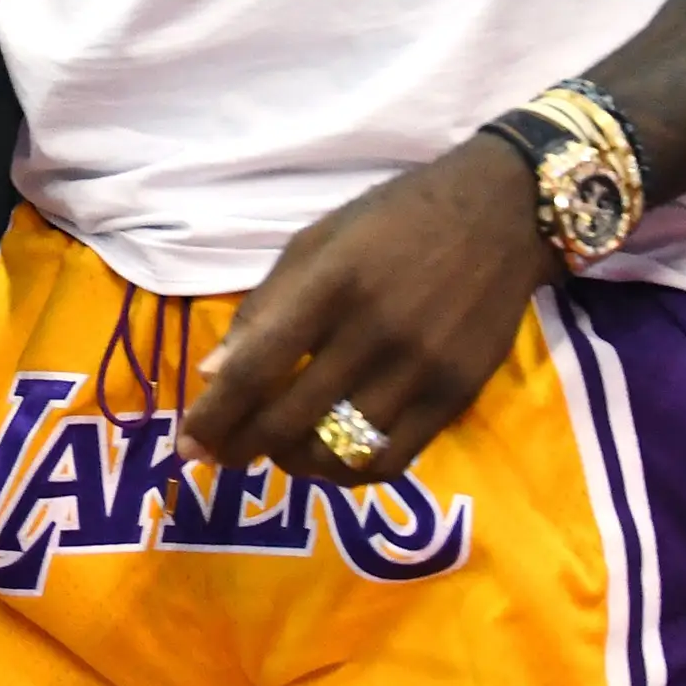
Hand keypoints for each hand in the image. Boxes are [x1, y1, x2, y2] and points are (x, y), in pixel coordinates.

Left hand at [177, 139, 560, 484]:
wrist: (499, 214)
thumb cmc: (394, 219)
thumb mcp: (317, 241)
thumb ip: (265, 306)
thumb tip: (215, 374)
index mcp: (327, 285)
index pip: (255, 369)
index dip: (214, 417)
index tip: (186, 445)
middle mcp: (372, 332)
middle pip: (289, 420)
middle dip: (242, 448)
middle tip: (220, 458)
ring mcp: (419, 369)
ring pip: (338, 450)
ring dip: (294, 463)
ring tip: (277, 453)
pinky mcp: (456, 395)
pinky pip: (392, 460)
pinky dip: (350, 472)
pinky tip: (331, 460)